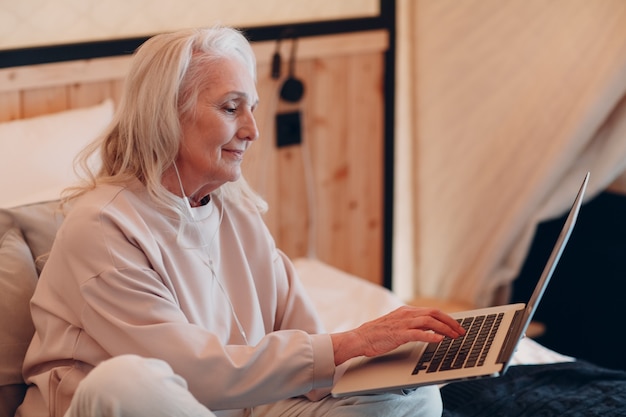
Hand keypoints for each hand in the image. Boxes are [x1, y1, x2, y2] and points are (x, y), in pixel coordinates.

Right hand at [330, 305, 465, 365]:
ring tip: (454, 336)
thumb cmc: (377, 334)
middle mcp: (406, 314)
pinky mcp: (398, 334)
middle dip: (451, 322)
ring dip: (444, 329)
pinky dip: (430, 336)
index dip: (447, 318)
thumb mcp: (397, 325)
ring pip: (429, 321)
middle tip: (461, 331)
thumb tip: (428, 329)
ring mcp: (402, 323)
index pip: (432, 311)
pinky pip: (418, 333)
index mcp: (406, 311)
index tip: (457, 326)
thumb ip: (411, 324)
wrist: (360, 338)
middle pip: (434, 314)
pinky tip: (439, 340)